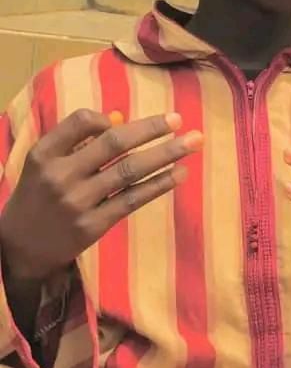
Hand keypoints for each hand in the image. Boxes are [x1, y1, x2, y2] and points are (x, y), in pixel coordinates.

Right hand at [0, 109, 202, 283]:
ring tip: (193, 143)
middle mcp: (61, 175)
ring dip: (165, 154)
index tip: (126, 121)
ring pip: (129, 171)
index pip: (82, 121)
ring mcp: (78, 202)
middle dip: (151, 129)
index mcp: (45, 153)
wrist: (19, 248)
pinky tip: (178, 174)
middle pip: (114, 143)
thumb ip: (76, 141)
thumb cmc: (38, 197)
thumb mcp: (44, 163)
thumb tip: (122, 119)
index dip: (108, 118)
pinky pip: (132, 200)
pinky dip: (158, 185)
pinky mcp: (93, 226)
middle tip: (179, 120)